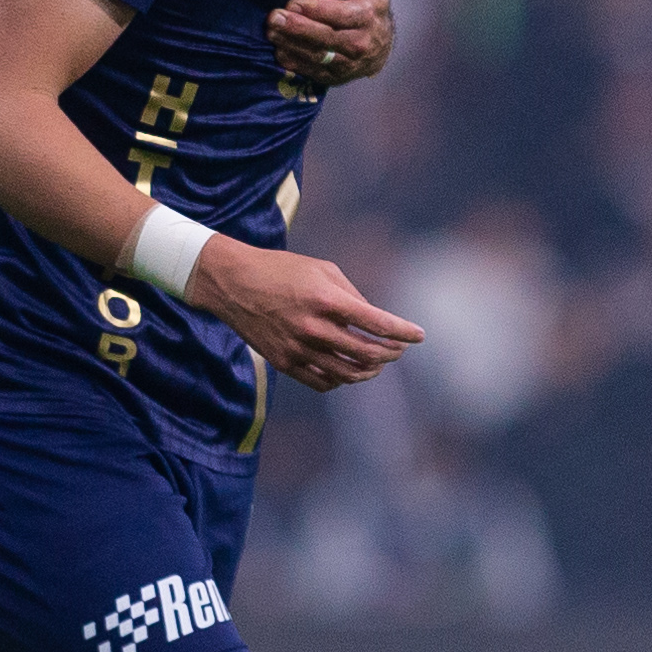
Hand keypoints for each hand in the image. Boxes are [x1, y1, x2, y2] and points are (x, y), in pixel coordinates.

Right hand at [192, 235, 421, 391]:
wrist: (232, 283)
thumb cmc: (281, 269)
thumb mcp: (322, 269)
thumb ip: (352, 295)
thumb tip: (374, 319)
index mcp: (326, 300)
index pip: (377, 323)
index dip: (403, 332)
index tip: (419, 336)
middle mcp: (314, 328)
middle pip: (367, 353)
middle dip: (390, 353)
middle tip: (398, 349)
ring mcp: (298, 349)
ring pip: (348, 374)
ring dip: (370, 371)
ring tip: (378, 364)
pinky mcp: (285, 363)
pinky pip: (323, 382)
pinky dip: (342, 380)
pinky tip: (348, 371)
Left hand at [266, 0, 392, 85]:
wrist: (381, 43)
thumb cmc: (371, 4)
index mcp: (367, 17)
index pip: (341, 15)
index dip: (316, 10)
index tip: (293, 3)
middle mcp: (360, 44)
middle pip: (326, 38)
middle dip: (297, 28)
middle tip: (274, 17)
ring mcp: (348, 64)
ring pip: (318, 57)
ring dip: (291, 45)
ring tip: (271, 32)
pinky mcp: (337, 77)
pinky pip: (314, 72)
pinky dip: (295, 63)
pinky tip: (279, 50)